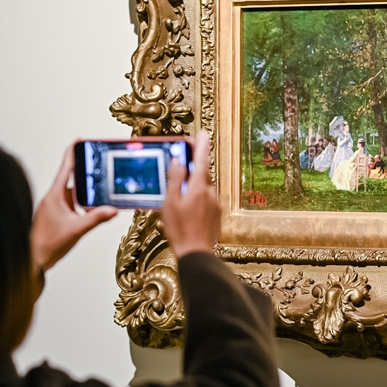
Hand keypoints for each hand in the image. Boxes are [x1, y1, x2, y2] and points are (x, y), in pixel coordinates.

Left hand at [31, 142, 117, 272]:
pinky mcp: (55, 216)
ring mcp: (54, 207)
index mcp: (55, 196)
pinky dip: (81, 203)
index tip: (80, 140)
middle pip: (70, 178)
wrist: (34, 260)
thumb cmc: (48, 244)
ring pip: (72, 192)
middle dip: (84, 171)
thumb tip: (112, 210)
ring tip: (98, 187)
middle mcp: (53, 198)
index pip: (65, 168)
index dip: (72, 152)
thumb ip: (96, 218)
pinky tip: (90, 209)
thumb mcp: (77, 229)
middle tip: (96, 163)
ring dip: (84, 190)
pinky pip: (71, 204)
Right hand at [161, 131, 219, 258]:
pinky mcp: (216, 215)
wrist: (196, 253)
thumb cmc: (180, 230)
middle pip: (202, 173)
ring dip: (194, 186)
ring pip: (204, 188)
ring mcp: (214, 204)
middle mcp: (210, 193)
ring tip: (180, 194)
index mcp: (198, 187)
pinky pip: (206, 200)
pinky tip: (188, 209)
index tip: (203, 133)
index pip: (201, 159)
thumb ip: (175, 180)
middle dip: (193, 168)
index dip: (201, 145)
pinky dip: (197, 199)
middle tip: (182, 165)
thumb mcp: (170, 202)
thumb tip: (178, 162)